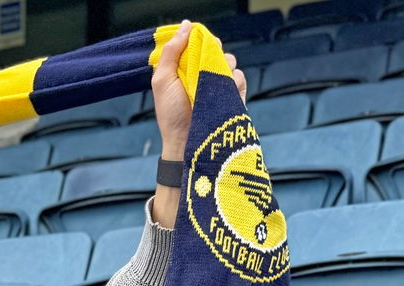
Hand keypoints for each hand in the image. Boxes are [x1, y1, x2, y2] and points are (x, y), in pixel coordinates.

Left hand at [152, 20, 247, 159]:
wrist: (186, 141)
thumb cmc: (171, 114)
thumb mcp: (163, 80)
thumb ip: (172, 51)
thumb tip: (186, 25)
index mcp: (185, 67)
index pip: (198, 43)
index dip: (200, 40)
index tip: (197, 46)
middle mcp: (203, 73)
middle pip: (217, 48)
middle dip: (213, 52)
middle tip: (203, 66)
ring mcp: (219, 84)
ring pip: (230, 60)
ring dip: (222, 68)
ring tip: (209, 87)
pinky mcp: (233, 94)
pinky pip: (240, 77)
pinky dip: (233, 81)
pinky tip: (222, 94)